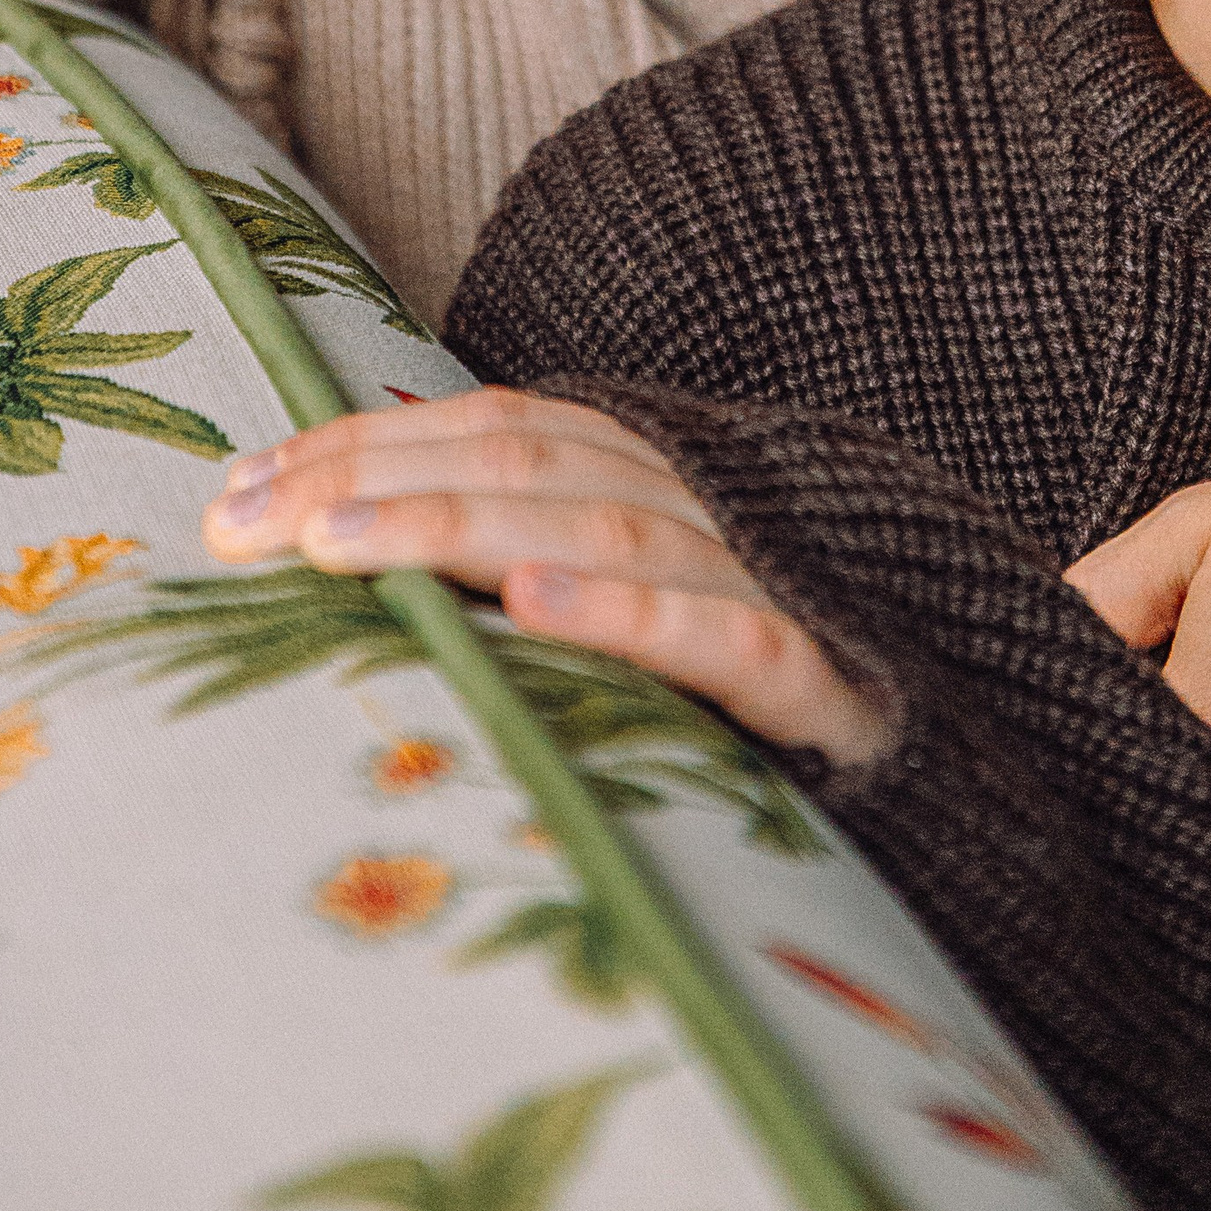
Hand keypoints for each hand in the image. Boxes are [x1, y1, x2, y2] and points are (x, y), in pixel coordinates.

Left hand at [202, 389, 890, 768]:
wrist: (972, 787)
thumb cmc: (768, 707)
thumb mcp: (644, 619)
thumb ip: (535, 555)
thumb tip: (357, 511)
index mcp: (667, 481)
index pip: (498, 424)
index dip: (365, 441)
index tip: (238, 487)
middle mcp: (714, 511)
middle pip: (530, 458)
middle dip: (371, 480)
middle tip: (242, 523)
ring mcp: (776, 587)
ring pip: (605, 527)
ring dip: (460, 523)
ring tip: (340, 546)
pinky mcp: (829, 688)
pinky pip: (724, 636)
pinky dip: (625, 613)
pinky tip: (527, 607)